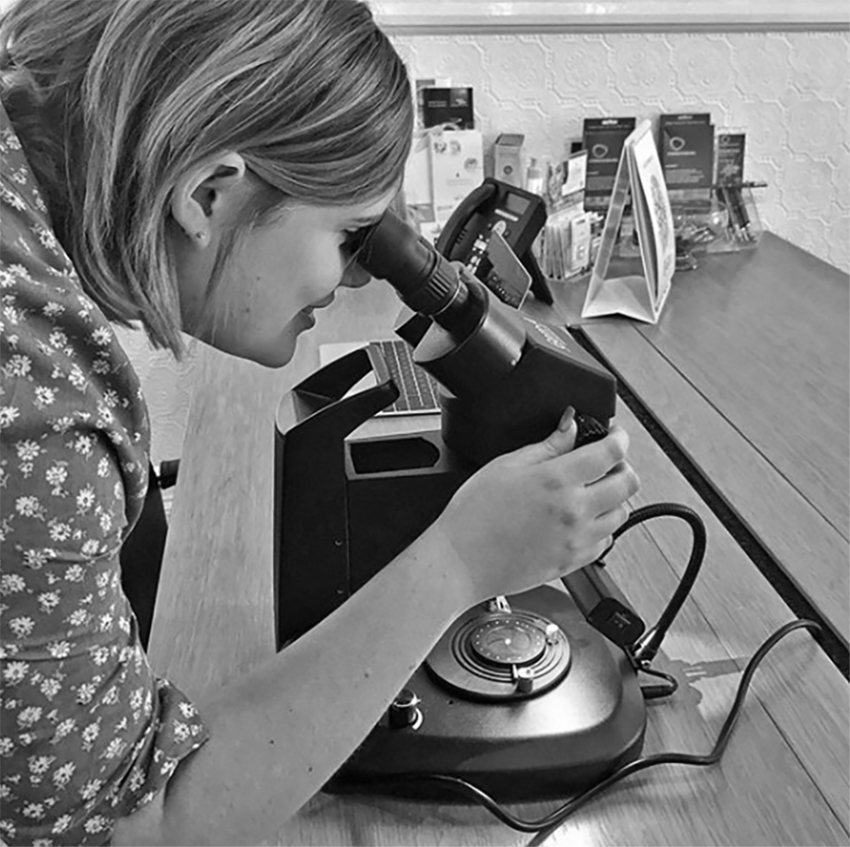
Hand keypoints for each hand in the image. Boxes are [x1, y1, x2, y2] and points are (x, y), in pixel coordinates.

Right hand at [430, 410, 638, 604]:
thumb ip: (546, 445)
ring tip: (593, 491)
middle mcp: (575, 510)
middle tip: (607, 461)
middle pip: (627, 483)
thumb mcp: (506, 466)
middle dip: (622, 466)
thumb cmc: (473, 516)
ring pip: (621, 514)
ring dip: (614, 498)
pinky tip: (582, 520)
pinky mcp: (573, 562)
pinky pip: (606, 542)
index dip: (618, 437)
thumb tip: (569, 427)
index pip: (610, 452)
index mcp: (557, 480)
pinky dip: (602, 528)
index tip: (615, 434)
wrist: (461, 561)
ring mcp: (577, 539)